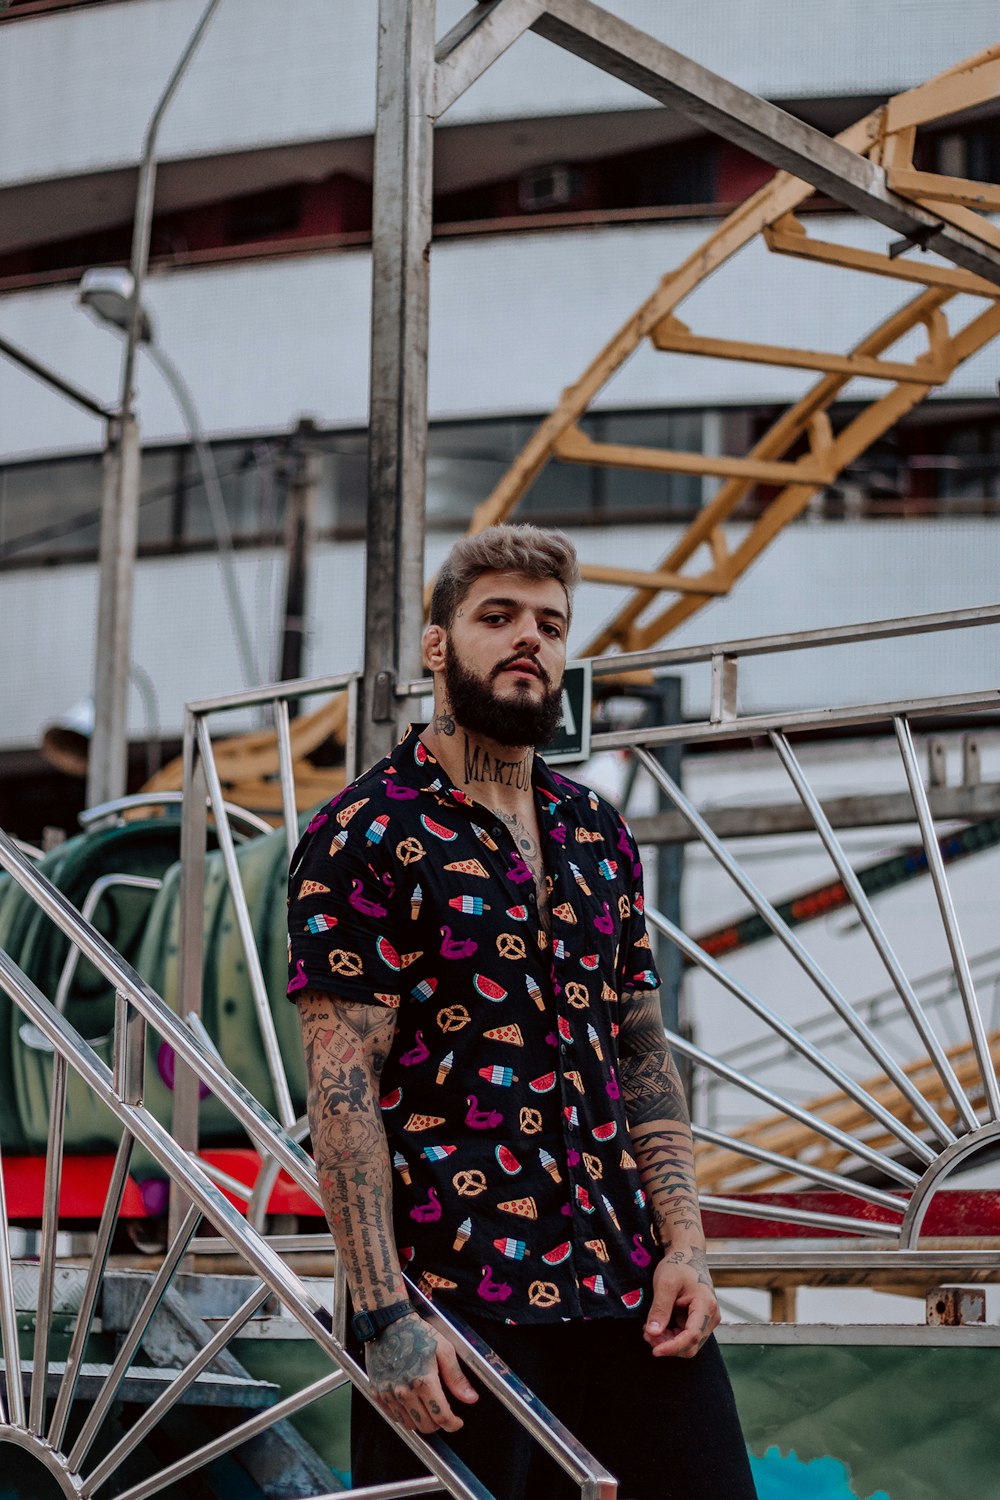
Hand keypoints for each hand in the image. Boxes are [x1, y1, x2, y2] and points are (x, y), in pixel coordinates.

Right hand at [365, 1311, 478, 1432]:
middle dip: (439, 1423)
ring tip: (426, 1406)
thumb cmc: (417, 1333)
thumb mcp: (444, 1349)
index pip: (441, 1417)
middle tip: (443, 1411)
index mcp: (423, 1380)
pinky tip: (411, 1403)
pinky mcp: (376, 1393)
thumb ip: (456, 1377)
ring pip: (409, 1424)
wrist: (386, 1324)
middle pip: (426, 1426)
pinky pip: (393, 1417)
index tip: (457, 1422)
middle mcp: (404, 1391)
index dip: (453, 1424)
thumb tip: (471, 1398)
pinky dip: (404, 1416)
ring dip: (421, 1421)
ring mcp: (388, 1394)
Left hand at [643, 1251, 719, 1358]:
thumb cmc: (678, 1265)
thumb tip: (653, 1333)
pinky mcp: (698, 1322)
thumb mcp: (665, 1283)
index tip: (655, 1350)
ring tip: (648, 1329)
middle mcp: (710, 1317)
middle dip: (668, 1345)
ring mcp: (706, 1321)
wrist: (687, 1257)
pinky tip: (656, 1326)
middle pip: (690, 1345)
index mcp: (706, 1306)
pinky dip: (669, 1336)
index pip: (692, 1336)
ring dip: (667, 1342)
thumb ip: (660, 1308)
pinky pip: (684, 1337)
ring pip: (686, 1344)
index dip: (673, 1347)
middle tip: (646, 1333)